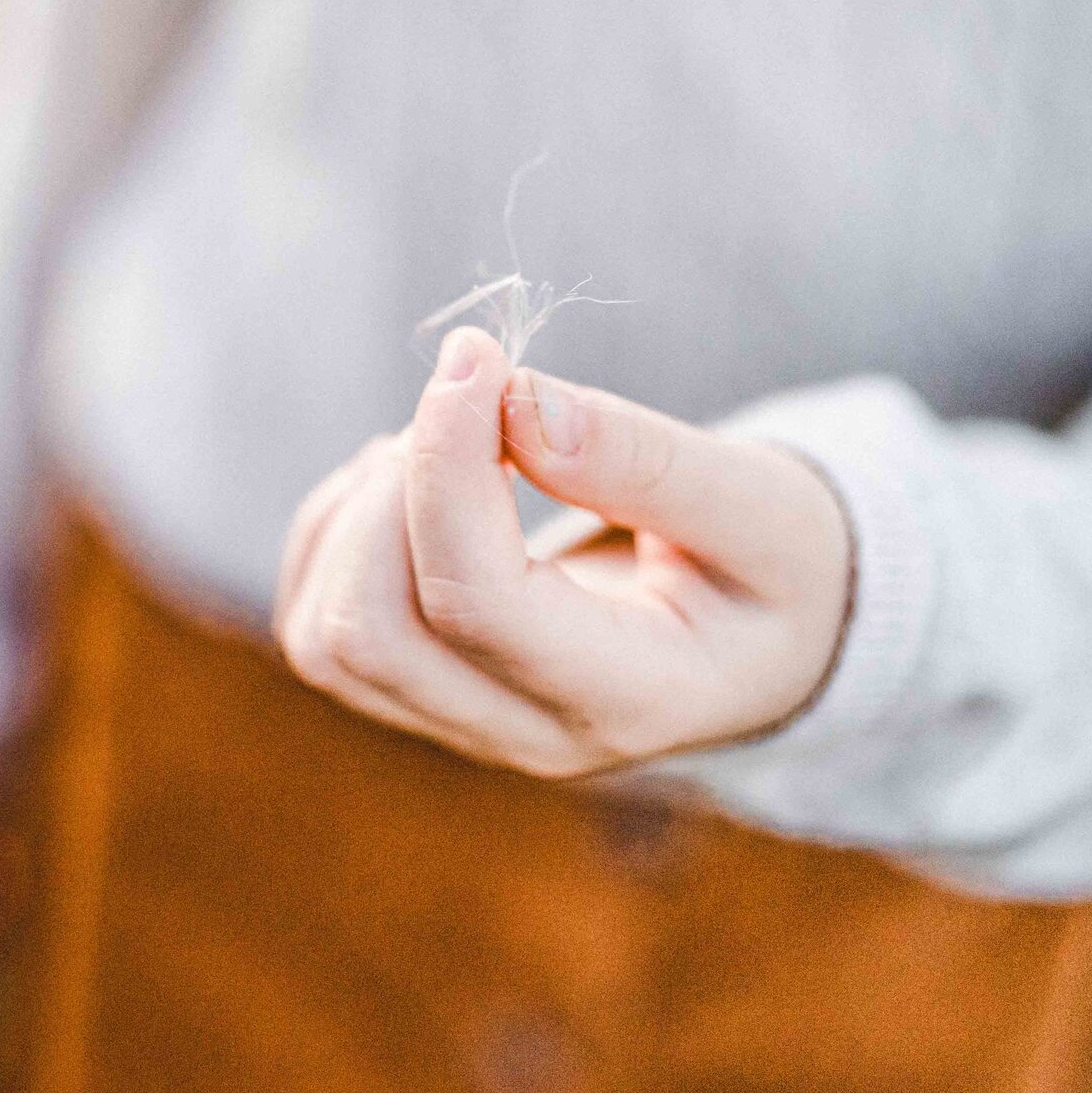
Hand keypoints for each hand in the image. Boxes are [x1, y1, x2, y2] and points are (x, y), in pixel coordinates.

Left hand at [271, 327, 853, 777]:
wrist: (771, 639)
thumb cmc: (777, 564)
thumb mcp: (762, 504)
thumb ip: (647, 460)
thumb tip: (519, 403)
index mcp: (631, 698)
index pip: (477, 601)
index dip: (449, 465)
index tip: (480, 357)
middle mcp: (530, 735)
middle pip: (372, 631)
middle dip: (395, 489)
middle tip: (474, 400)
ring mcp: (462, 725)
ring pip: (327, 636)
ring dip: (358, 512)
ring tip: (451, 444)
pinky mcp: (417, 694)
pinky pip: (315, 625)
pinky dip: (335, 532)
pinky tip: (414, 483)